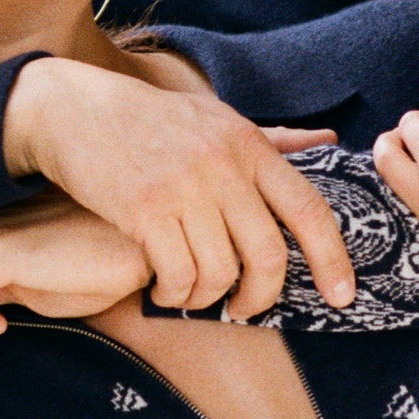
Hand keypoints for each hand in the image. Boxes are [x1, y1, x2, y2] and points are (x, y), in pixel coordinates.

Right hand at [0, 58, 356, 315]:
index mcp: (248, 144)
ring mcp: (183, 186)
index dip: (333, 258)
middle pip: (268, 254)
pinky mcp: (143, 209)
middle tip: (248, 308)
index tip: (343, 296)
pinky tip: (164, 290)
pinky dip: (175, 296)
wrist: (75, 110)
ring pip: (221, 272)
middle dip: (263, 296)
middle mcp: (223, 164)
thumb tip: (328, 143)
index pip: (309, 208)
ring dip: (209, 299)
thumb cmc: (153, 122)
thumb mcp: (217, 119)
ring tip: (192, 293)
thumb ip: (273, 141)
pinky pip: (178, 276)